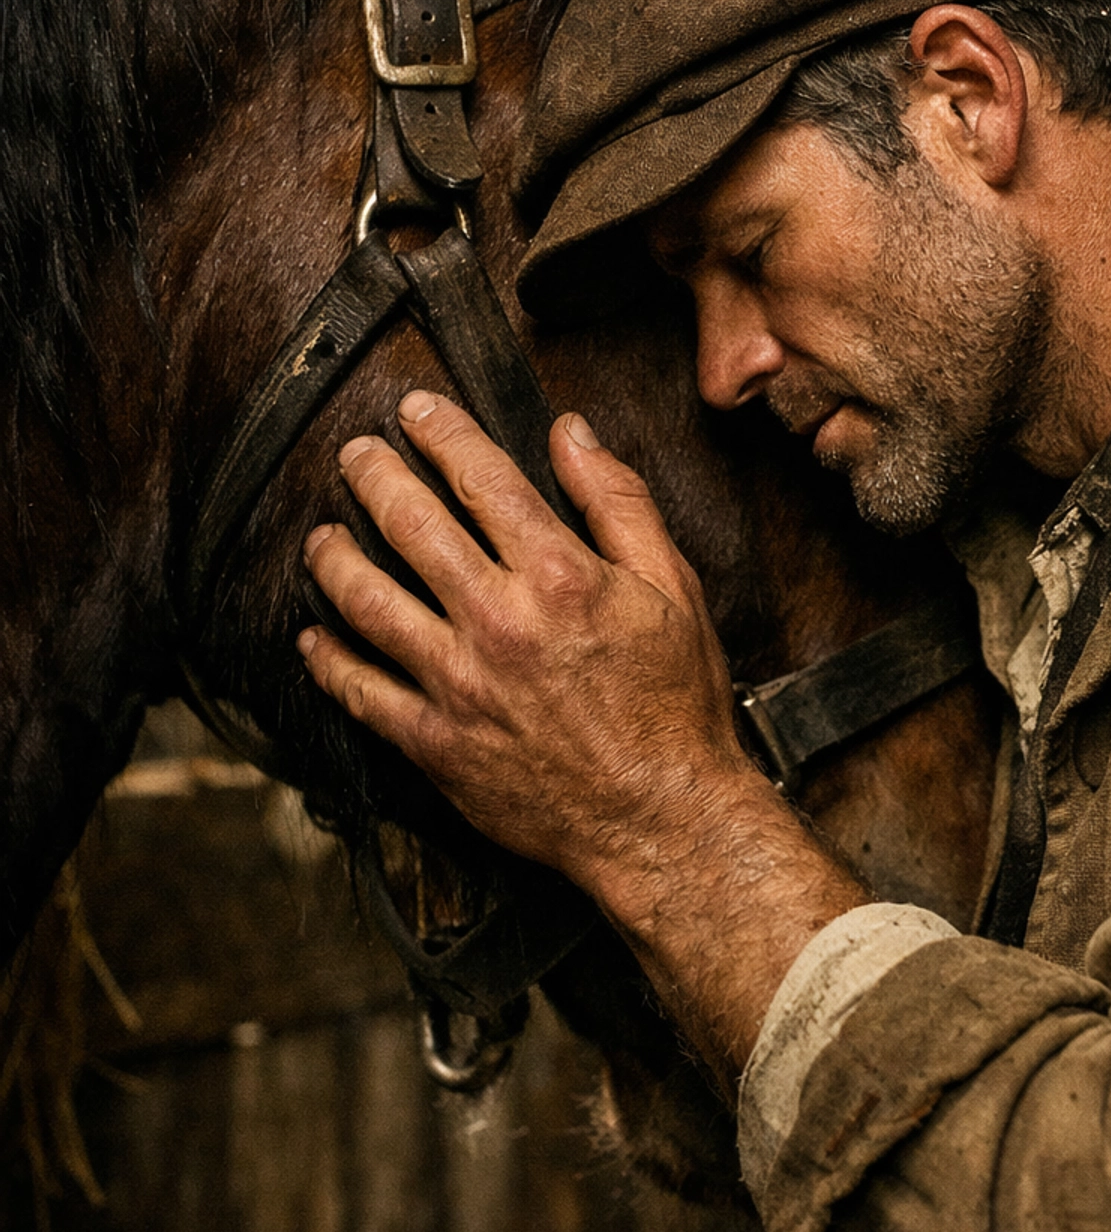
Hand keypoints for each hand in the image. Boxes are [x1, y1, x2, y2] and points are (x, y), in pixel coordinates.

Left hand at [298, 394, 866, 1077]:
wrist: (662, 819)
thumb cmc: (676, 706)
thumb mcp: (673, 588)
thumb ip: (618, 502)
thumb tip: (572, 433)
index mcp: (560, 575)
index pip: (482, 478)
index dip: (441, 434)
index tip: (416, 412)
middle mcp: (499, 621)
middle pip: (412, 524)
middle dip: (375, 476)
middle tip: (356, 454)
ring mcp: (459, 684)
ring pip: (369, 601)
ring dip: (335, 557)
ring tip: (322, 536)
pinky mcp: (435, 742)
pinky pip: (362, 692)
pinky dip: (328, 660)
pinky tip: (314, 636)